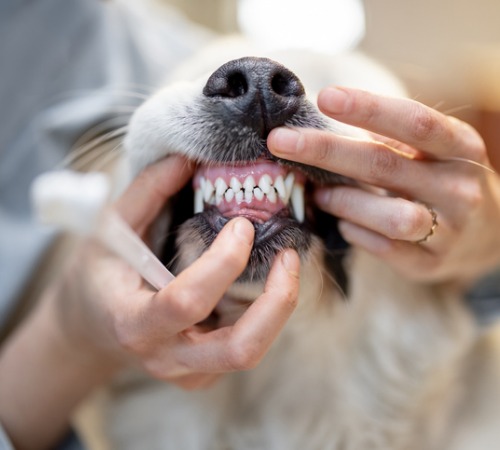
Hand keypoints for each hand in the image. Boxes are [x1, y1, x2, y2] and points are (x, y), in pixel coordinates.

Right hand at [56, 156, 299, 388]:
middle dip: (277, 302)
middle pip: (239, 350)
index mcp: (134, 323)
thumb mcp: (110, 230)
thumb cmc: (100, 275)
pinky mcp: (205, 372)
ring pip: (252, 352)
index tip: (242, 225)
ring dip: (279, 307)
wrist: (94, 326)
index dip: (222, 262)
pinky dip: (265, 313)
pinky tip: (262, 282)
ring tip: (286, 264)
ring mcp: (189, 371)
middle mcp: (166, 357)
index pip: (186, 302)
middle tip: (289, 256)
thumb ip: (147, 192)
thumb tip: (186, 158)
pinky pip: (247, 346)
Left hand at [268, 86, 499, 287]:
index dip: (369, 108)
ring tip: (319, 194)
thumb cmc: (442, 181)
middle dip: (325, 151)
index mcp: (461, 148)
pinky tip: (344, 223)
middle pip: (384, 165)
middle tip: (280, 141)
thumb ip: (391, 138)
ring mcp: (448, 230)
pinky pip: (383, 248)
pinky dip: (354, 232)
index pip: (414, 122)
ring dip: (342, 201)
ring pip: (387, 215)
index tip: (324, 97)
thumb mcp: (432, 152)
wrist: (486, 235)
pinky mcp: (430, 263)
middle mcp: (459, 188)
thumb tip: (326, 118)